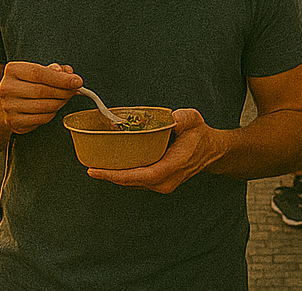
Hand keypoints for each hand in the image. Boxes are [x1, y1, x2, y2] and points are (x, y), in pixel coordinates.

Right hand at [0, 61, 82, 134]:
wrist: (8, 100)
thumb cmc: (28, 82)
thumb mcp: (39, 69)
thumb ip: (54, 69)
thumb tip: (67, 73)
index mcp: (13, 70)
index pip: (39, 73)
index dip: (61, 78)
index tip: (77, 81)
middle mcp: (7, 88)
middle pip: (41, 91)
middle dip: (63, 91)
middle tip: (74, 90)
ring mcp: (8, 106)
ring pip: (42, 106)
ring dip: (60, 102)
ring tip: (66, 98)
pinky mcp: (13, 122)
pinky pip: (40, 119)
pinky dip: (52, 113)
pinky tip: (54, 107)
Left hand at [87, 108, 223, 193]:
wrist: (212, 152)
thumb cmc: (201, 135)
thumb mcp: (195, 121)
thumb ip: (184, 119)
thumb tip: (172, 117)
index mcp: (171, 168)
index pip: (138, 176)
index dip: (115, 175)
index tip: (95, 171)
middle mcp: (164, 182)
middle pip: (130, 182)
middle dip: (109, 176)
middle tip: (89, 166)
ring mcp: (162, 185)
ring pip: (132, 184)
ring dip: (114, 176)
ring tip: (96, 166)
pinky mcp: (159, 183)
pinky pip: (137, 181)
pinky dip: (123, 175)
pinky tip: (113, 166)